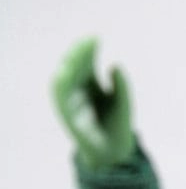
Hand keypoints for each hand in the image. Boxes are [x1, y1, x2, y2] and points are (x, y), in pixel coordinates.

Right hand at [52, 39, 135, 169]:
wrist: (116, 151)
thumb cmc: (119, 125)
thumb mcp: (123, 102)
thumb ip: (121, 86)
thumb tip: (115, 64)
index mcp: (92, 84)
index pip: (87, 63)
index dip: (89, 50)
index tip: (96, 37)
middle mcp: (79, 90)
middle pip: (75, 68)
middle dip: (78, 54)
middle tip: (87, 42)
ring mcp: (73, 102)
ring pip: (65, 80)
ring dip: (68, 66)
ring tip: (75, 54)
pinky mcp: (68, 115)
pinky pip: (60, 99)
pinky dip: (60, 86)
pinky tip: (63, 73)